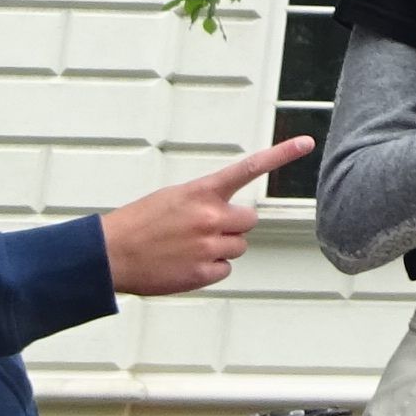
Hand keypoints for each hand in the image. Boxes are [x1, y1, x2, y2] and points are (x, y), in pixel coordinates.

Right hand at [102, 138, 314, 295]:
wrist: (110, 254)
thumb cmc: (139, 224)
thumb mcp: (173, 198)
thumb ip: (206, 202)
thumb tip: (229, 217)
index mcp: (201, 192)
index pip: (248, 168)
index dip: (281, 154)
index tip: (306, 142)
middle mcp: (210, 216)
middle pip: (248, 222)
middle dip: (233, 226)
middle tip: (203, 230)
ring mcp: (208, 245)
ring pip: (238, 247)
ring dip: (220, 248)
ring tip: (188, 248)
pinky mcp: (203, 273)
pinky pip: (225, 270)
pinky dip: (210, 269)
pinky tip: (185, 264)